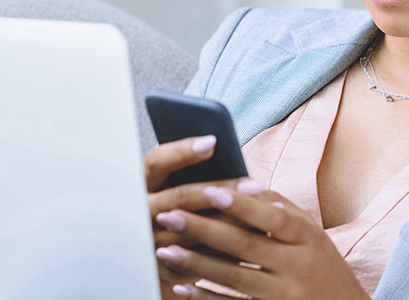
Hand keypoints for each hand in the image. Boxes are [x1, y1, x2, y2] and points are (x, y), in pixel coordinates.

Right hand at [144, 135, 254, 298]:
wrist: (152, 260)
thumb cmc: (172, 212)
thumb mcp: (171, 190)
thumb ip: (190, 175)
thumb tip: (227, 154)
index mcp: (142, 185)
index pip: (156, 162)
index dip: (182, 151)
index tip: (213, 141)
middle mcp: (142, 212)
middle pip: (180, 197)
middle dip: (221, 189)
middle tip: (255, 184)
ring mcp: (150, 241)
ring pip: (194, 231)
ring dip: (233, 222)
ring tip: (266, 212)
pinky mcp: (164, 268)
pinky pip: (201, 260)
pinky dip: (229, 252)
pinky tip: (255, 241)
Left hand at [153, 184, 369, 299]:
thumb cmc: (320, 264)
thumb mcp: (311, 234)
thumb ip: (279, 209)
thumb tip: (243, 183)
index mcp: (309, 238)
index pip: (273, 218)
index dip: (242, 205)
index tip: (209, 190)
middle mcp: (299, 267)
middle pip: (246, 246)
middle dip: (204, 229)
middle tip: (168, 215)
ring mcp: (285, 296)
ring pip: (235, 278)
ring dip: (197, 263)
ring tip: (165, 249)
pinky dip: (207, 298)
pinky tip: (183, 287)